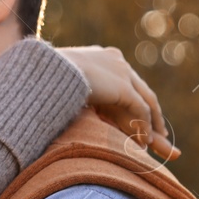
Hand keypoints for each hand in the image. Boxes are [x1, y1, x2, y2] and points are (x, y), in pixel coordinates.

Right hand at [54, 45, 178, 160]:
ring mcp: (122, 72)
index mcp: (102, 57)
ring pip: (146, 99)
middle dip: (150, 110)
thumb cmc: (40, 77)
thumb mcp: (58, 81)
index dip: (132, 97)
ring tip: (152, 141)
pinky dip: (144, 125)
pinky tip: (143, 142)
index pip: (124, 79)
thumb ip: (70, 88)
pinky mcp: (123, 87)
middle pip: (140, 89)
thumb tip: (58, 98)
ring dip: (152, 122)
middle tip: (157, 130)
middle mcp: (116, 61)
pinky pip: (140, 109)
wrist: (43, 71)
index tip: (136, 113)